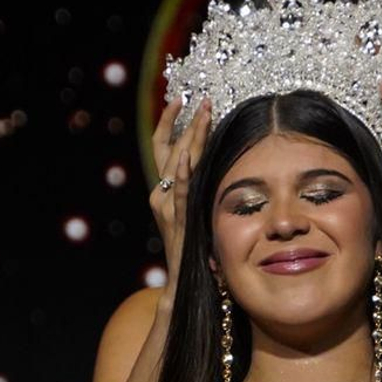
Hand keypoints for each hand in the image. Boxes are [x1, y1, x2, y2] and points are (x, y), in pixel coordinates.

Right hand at [148, 96, 210, 272]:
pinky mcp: (177, 219)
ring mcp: (166, 205)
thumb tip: (220, 167)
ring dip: (191, 136)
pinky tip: (186, 155)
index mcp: (164, 189)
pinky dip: (182, 173)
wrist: (181, 282)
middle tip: (202, 100)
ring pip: (178, 162)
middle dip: (187, 122)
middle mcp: (160, 194)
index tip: (181, 99)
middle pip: (172, 148)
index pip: (163, 146)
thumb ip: (201, 193)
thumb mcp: (196, 214)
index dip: (169, 121)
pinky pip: (180, 191)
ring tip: (203, 113)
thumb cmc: (194, 250)